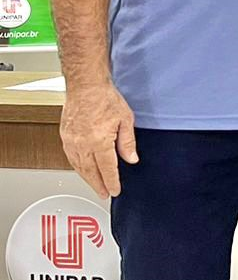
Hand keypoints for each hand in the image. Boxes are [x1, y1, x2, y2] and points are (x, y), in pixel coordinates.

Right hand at [60, 82, 137, 198]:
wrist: (85, 86)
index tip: (114, 191)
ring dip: (87, 178)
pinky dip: (77, 167)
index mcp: (99, 142)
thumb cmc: (105, 98)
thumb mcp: (126, 120)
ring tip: (95, 185)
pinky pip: (70, 157)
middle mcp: (83, 144)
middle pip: (91, 172)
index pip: (107, 169)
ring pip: (78, 166)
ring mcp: (72, 141)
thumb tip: (131, 159)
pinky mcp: (65, 136)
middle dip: (98, 185)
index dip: (112, 182)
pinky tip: (82, 169)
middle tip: (104, 194)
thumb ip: (128, 142)